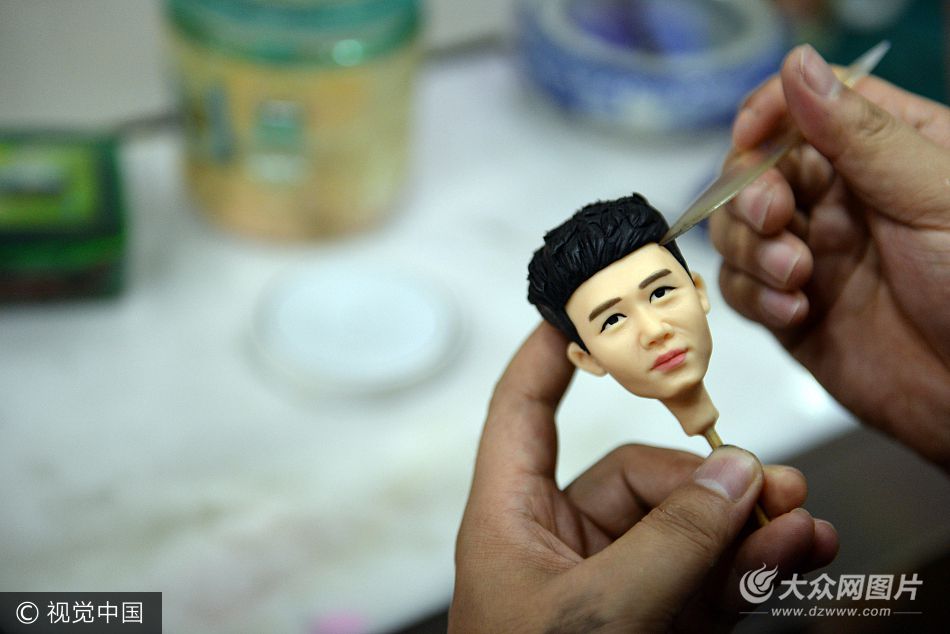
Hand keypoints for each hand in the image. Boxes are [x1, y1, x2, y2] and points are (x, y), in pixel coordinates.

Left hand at [450, 324, 837, 632]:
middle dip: (706, 478)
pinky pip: (705, 576)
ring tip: (796, 520)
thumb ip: (669, 542)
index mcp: (509, 520)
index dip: (546, 356)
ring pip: (683, 527)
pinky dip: (749, 564)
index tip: (579, 309)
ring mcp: (613, 585)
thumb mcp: (599, 615)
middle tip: (768, 485)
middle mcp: (559, 543)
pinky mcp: (654, 624)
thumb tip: (734, 476)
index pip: (520, 413)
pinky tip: (795, 552)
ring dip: (742, 522)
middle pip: (637, 475)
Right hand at [710, 44, 949, 468]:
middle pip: (754, 170)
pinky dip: (755, 299)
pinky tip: (796, 312)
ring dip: (751, 251)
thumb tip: (798, 67)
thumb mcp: (932, 194)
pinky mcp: (790, 309)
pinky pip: (741, 290)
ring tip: (797, 277)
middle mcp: (840, 200)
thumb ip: (859, 134)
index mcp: (883, 154)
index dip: (766, 115)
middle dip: (750, 195)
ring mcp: (812, 255)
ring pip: (737, 231)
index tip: (750, 137)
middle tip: (774, 218)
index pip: (804, 108)